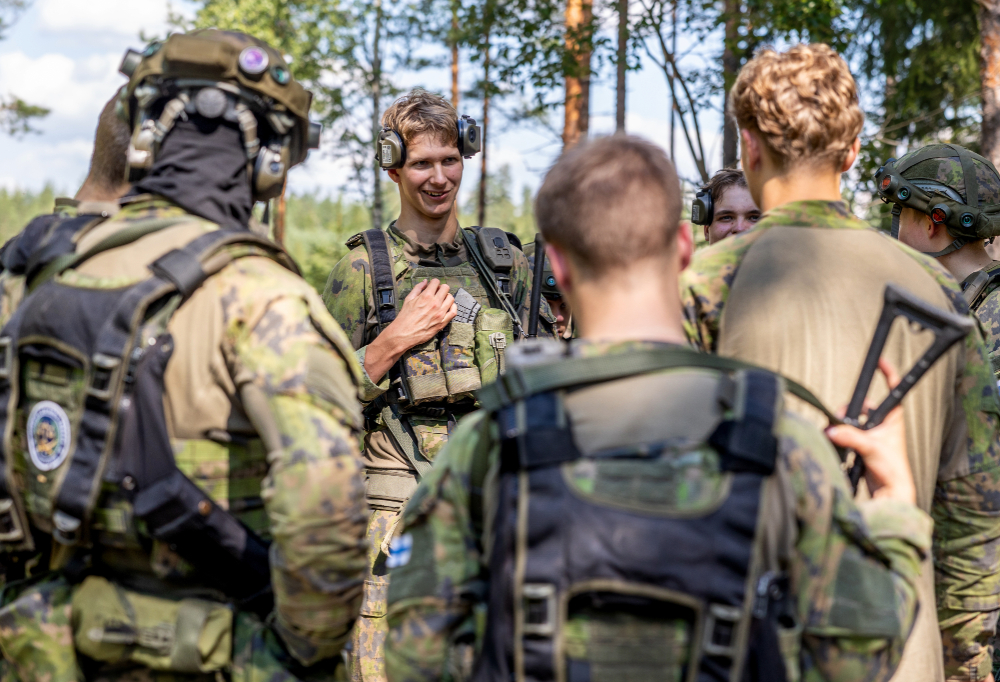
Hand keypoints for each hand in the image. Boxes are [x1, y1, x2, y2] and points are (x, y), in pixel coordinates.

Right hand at [389, 279, 456, 347]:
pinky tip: (448, 307)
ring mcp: (440, 313)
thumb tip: (425, 282)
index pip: (436, 282)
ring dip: (447, 297)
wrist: (404, 334)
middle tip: (438, 292)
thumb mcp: (408, 300)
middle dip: (441, 288)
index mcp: (426, 296)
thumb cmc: (405, 318)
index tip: (433, 286)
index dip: (434, 283)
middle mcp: (435, 303)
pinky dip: (453, 307)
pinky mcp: (443, 322)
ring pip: (451, 298)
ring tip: (442, 300)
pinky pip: (454, 312)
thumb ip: (418, 289)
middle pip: (446, 288)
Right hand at [825, 358, 915, 504]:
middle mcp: (883, 424)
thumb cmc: (892, 470)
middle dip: (849, 409)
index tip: (880, 362)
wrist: (890, 491)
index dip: (888, 374)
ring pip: (852, 419)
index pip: (893, 390)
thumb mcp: (871, 448)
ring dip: (843, 425)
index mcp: (892, 419)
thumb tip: (831, 429)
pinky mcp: (862, 445)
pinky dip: (841, 435)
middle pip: (863, 405)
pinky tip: (839, 443)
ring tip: (840, 435)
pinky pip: (847, 433)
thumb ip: (850, 437)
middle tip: (842, 419)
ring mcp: (872, 434)